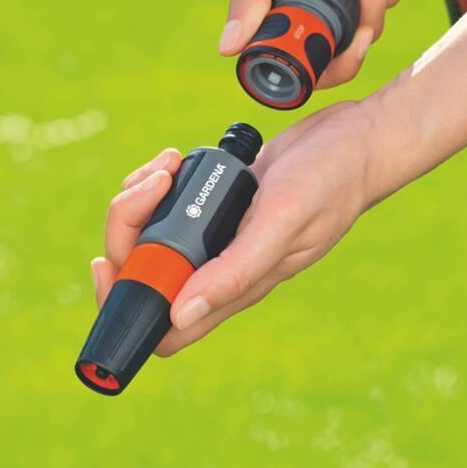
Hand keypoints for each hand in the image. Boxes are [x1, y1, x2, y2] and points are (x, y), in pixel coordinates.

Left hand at [90, 100, 375, 357]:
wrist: (356, 141)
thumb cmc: (330, 181)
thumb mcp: (282, 222)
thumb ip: (236, 271)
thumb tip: (179, 315)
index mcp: (236, 285)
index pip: (164, 326)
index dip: (125, 304)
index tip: (110, 261)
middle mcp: (221, 266)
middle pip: (144, 268)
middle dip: (128, 226)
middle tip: (154, 184)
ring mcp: (218, 233)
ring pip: (151, 233)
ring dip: (140, 198)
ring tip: (167, 165)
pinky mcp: (218, 202)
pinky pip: (167, 203)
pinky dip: (158, 181)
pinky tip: (177, 159)